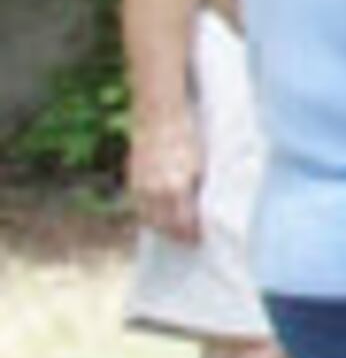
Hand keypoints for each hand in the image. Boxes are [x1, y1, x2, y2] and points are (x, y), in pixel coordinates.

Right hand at [127, 123, 206, 243]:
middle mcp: (155, 191)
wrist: (159, 117)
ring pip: (149, 219)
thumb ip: (198, 190)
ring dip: (162, 228)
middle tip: (189, 241)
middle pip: (165, 226)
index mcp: (176, 188)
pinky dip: (150, 215)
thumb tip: (201, 210)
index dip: (192, 235)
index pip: (183, 223)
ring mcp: (140, 187)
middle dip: (177, 236)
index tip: (200, 240)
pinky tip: (160, 216)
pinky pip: (139, 207)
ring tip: (175, 231)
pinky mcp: (132, 181)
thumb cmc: (187, 137)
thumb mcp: (201, 164)